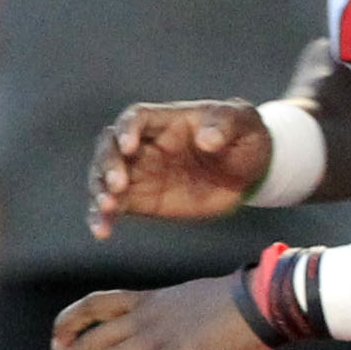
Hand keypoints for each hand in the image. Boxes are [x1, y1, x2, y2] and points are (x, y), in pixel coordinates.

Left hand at [35, 276, 274, 349]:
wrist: (261, 304)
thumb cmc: (240, 304)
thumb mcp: (193, 303)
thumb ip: (170, 319)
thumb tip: (166, 337)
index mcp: (148, 300)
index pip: (93, 306)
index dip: (68, 323)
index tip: (55, 342)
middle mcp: (143, 319)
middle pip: (87, 343)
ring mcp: (155, 339)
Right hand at [89, 101, 271, 236]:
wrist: (250, 172)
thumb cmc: (243, 137)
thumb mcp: (243, 121)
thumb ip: (225, 125)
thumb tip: (208, 140)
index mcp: (164, 120)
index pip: (136, 118)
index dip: (128, 130)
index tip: (130, 147)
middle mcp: (144, 145)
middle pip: (110, 147)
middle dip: (109, 163)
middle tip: (118, 184)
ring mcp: (139, 173)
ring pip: (104, 177)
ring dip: (100, 191)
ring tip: (108, 208)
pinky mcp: (141, 200)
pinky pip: (114, 207)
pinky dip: (103, 218)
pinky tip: (102, 231)